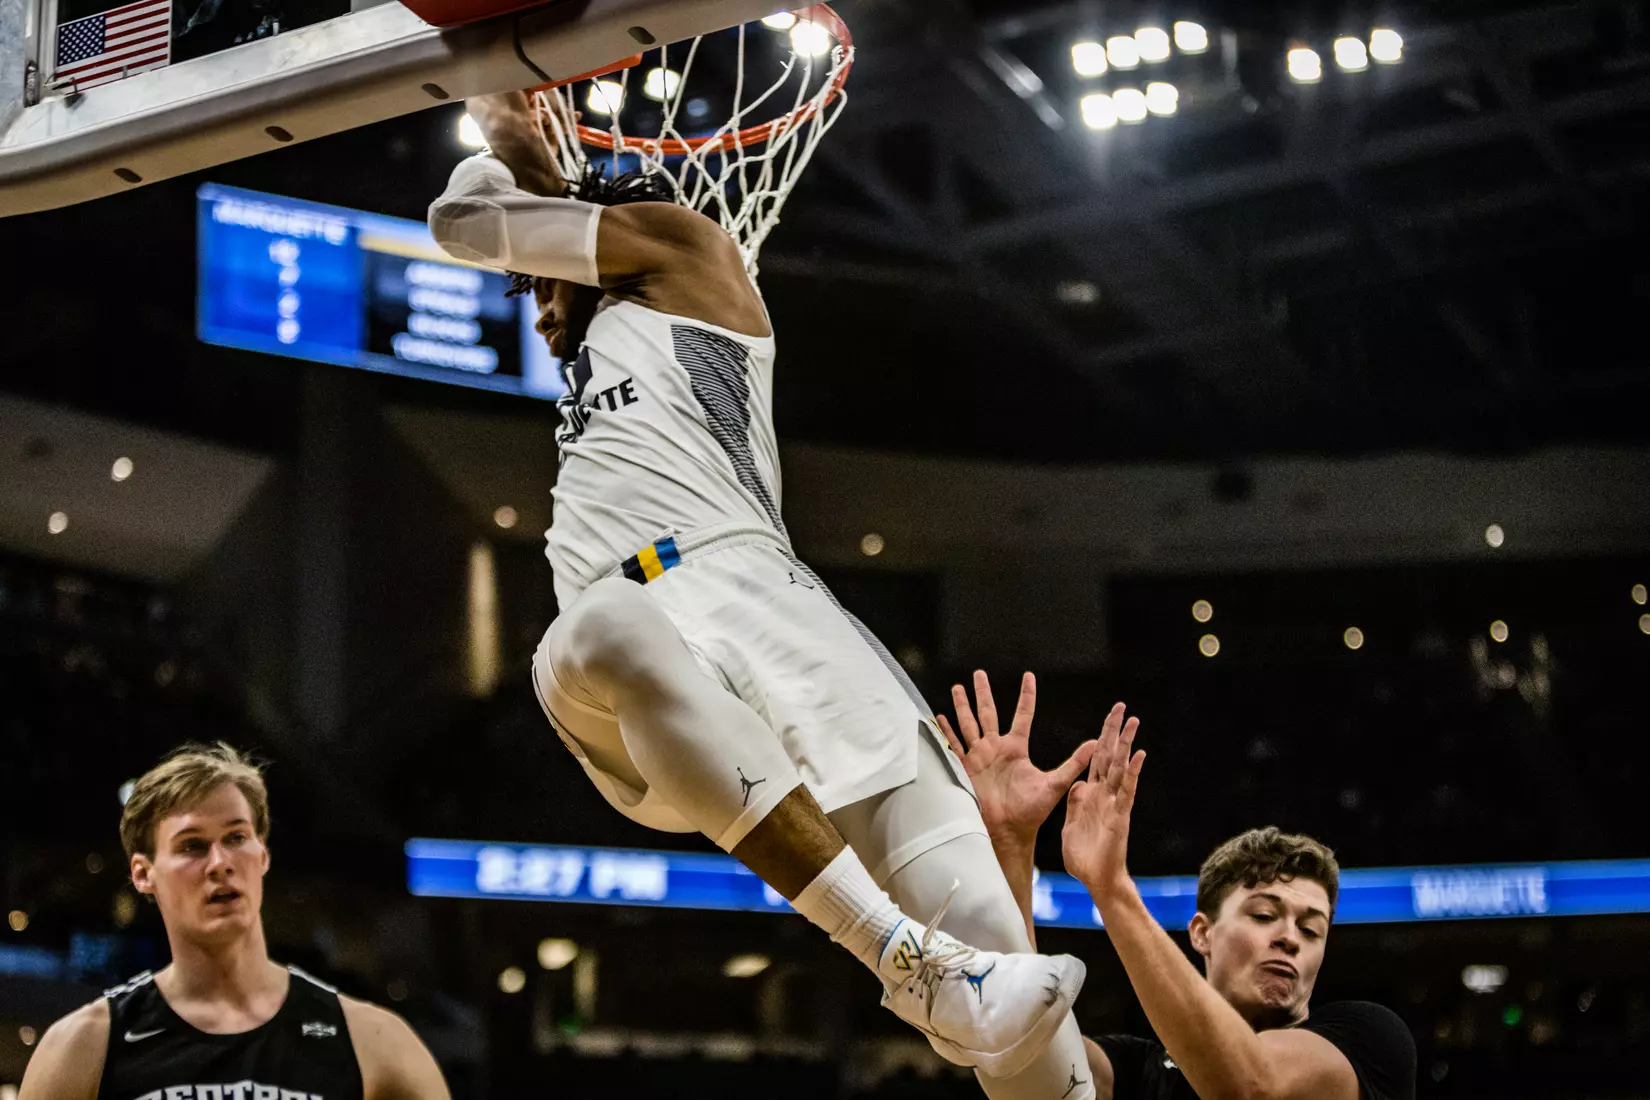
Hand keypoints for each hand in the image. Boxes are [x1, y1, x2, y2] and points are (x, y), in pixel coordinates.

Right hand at [938, 671, 1095, 852]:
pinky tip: (940, 717)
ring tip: (957, 688)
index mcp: (1016, 748)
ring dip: (962, 706)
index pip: (1022, 714)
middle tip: (979, 673)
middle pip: (988, 712)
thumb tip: (1095, 744)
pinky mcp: (966, 768)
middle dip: (983, 693)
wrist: (1009, 830)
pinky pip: (955, 745)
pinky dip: (947, 731)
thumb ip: (1074, 763)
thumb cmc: (1032, 811)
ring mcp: (979, 757)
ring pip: (969, 724)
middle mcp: (996, 748)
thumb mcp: (1055, 783)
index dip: (1026, 695)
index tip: (1028, 676)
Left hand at [1061, 702, 1144, 900]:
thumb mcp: (1070, 825)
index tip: (1106, 720)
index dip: (1099, 739)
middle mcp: (1104, 795)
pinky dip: (1132, 772)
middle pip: (1109, 756)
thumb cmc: (1084, 859)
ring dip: (1126, 743)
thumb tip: (1077, 784)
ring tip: (1133, 720)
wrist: (1096, 881)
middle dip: (1114, 731)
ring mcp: (1114, 803)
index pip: (1095, 760)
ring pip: (1120, 767)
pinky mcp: (1119, 815)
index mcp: (1090, 795)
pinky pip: (1126, 790)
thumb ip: (1074, 804)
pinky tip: (1139, 754)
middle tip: (1122, 706)